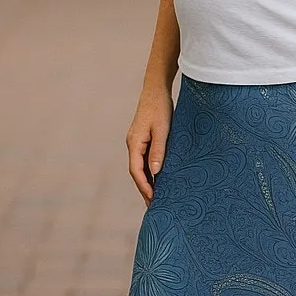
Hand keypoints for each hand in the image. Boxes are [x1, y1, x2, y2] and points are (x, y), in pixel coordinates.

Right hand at [125, 85, 173, 205]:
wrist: (156, 89)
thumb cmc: (160, 107)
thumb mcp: (163, 129)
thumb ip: (159, 150)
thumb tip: (155, 172)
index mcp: (135, 143)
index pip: (136, 171)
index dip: (144, 186)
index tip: (152, 200)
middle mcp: (133, 144)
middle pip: (137, 172)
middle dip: (144, 188)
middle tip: (153, 205)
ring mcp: (137, 141)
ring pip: (140, 166)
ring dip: (148, 181)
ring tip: (157, 196)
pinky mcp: (143, 138)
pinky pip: (145, 158)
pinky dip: (150, 170)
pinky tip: (159, 177)